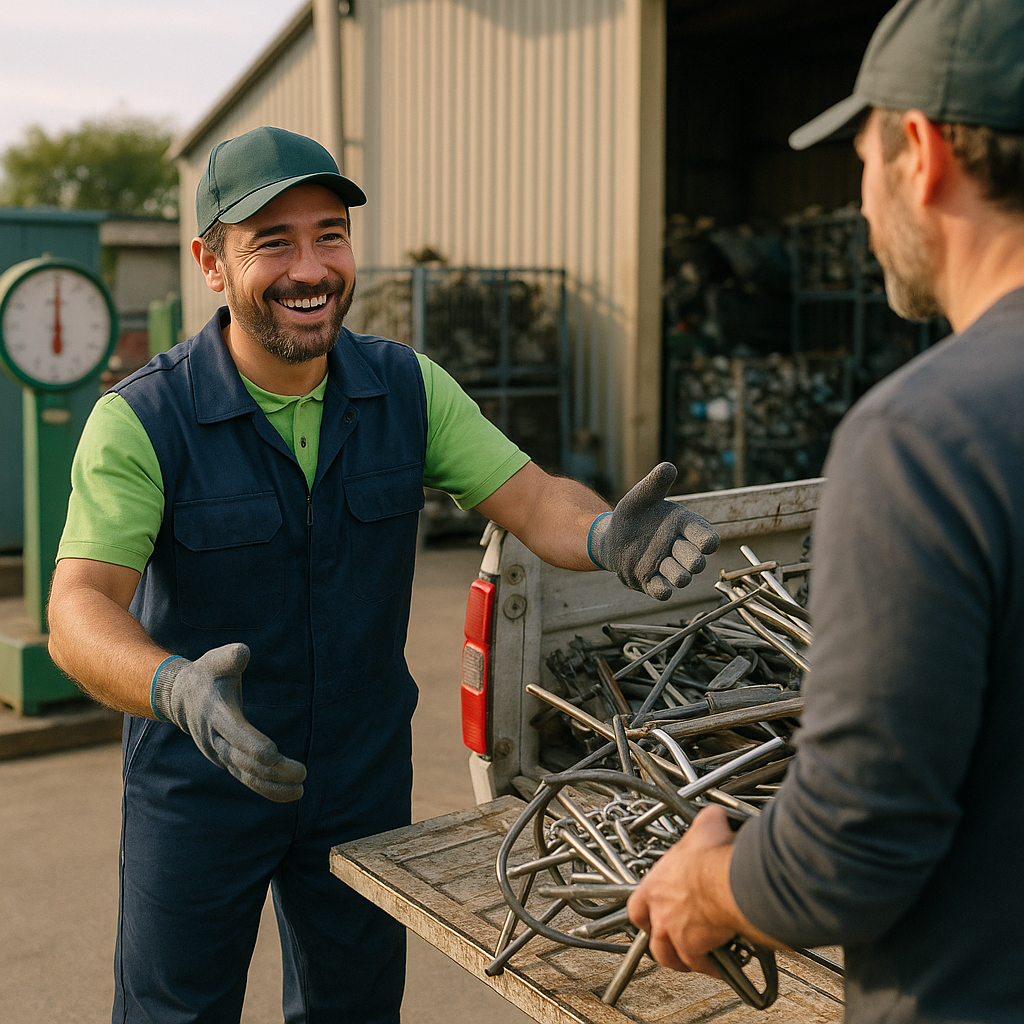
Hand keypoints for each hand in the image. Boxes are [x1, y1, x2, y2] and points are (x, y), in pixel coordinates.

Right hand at [151, 643, 306, 801]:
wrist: (181, 698)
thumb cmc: (207, 675)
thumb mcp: (215, 660)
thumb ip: (230, 656)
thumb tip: (243, 652)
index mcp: (216, 715)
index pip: (236, 735)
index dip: (255, 746)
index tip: (276, 754)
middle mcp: (216, 740)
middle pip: (246, 761)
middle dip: (273, 770)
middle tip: (302, 774)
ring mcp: (221, 754)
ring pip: (247, 776)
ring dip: (273, 786)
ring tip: (301, 790)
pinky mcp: (227, 761)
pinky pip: (248, 779)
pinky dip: (267, 788)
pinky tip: (290, 793)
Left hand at [589, 463, 719, 599]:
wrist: (611, 538)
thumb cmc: (633, 515)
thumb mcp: (640, 497)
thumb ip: (655, 484)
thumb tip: (668, 466)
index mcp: (685, 527)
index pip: (707, 538)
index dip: (708, 542)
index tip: (706, 543)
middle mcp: (680, 549)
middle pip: (697, 562)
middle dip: (692, 559)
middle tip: (677, 550)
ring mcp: (666, 567)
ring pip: (682, 578)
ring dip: (678, 575)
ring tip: (664, 563)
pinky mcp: (651, 582)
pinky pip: (663, 592)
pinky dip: (662, 591)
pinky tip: (657, 584)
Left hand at [627, 806, 739, 974]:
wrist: (725, 880)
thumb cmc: (711, 856)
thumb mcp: (705, 827)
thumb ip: (706, 822)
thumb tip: (717, 815)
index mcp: (655, 884)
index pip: (636, 905)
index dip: (643, 912)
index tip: (652, 915)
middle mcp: (659, 911)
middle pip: (650, 937)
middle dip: (660, 942)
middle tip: (674, 941)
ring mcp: (673, 932)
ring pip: (669, 956)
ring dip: (681, 959)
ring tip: (694, 959)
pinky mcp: (694, 948)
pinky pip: (699, 964)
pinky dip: (710, 966)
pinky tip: (720, 964)